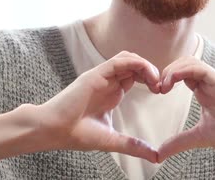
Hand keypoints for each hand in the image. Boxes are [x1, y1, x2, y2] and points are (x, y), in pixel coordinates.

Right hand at [37, 51, 160, 162]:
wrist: (52, 131)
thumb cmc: (76, 134)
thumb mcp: (112, 140)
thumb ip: (133, 146)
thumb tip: (155, 157)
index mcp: (112, 92)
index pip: (136, 75)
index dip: (151, 79)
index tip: (161, 92)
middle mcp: (108, 81)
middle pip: (135, 64)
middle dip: (152, 71)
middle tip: (161, 86)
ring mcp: (102, 76)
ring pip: (128, 58)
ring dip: (146, 65)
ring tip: (156, 80)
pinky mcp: (96, 74)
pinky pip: (119, 61)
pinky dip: (136, 63)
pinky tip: (147, 75)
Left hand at [157, 56, 214, 161]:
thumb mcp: (199, 137)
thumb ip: (179, 142)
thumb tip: (159, 154)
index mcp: (206, 90)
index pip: (183, 73)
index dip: (167, 78)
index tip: (157, 91)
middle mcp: (211, 82)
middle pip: (184, 63)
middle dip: (167, 71)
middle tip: (157, 87)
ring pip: (191, 61)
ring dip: (173, 70)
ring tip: (163, 85)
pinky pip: (199, 68)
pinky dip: (182, 71)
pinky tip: (171, 82)